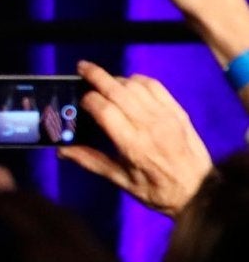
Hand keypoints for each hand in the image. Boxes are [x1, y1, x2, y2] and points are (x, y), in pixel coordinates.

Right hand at [61, 61, 212, 215]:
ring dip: (116, 78)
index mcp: (132, 145)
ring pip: (134, 85)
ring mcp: (165, 116)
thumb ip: (91, 161)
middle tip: (81, 68)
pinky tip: (129, 84)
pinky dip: (138, 80)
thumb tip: (61, 151)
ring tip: (105, 81)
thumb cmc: (158, 191)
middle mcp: (148, 126)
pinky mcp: (178, 112)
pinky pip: (155, 86)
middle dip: (95, 75)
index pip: (104, 109)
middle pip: (117, 90)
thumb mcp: (122, 182)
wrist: (201, 193)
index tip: (80, 100)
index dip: (87, 99)